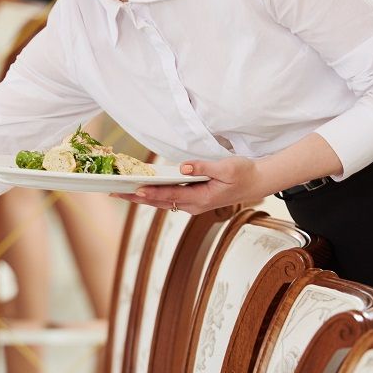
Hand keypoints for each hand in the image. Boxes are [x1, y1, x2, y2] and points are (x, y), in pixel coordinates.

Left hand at [113, 157, 271, 214]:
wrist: (257, 182)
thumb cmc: (243, 174)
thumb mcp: (227, 168)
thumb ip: (204, 167)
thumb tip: (184, 168)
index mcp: (201, 198)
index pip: (170, 195)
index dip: (151, 193)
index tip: (135, 190)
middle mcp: (193, 204)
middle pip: (159, 202)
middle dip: (137, 198)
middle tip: (115, 193)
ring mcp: (192, 203)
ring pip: (162, 201)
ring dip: (141, 197)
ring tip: (121, 192)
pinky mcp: (193, 198)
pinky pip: (168, 198)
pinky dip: (153, 194)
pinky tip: (141, 189)